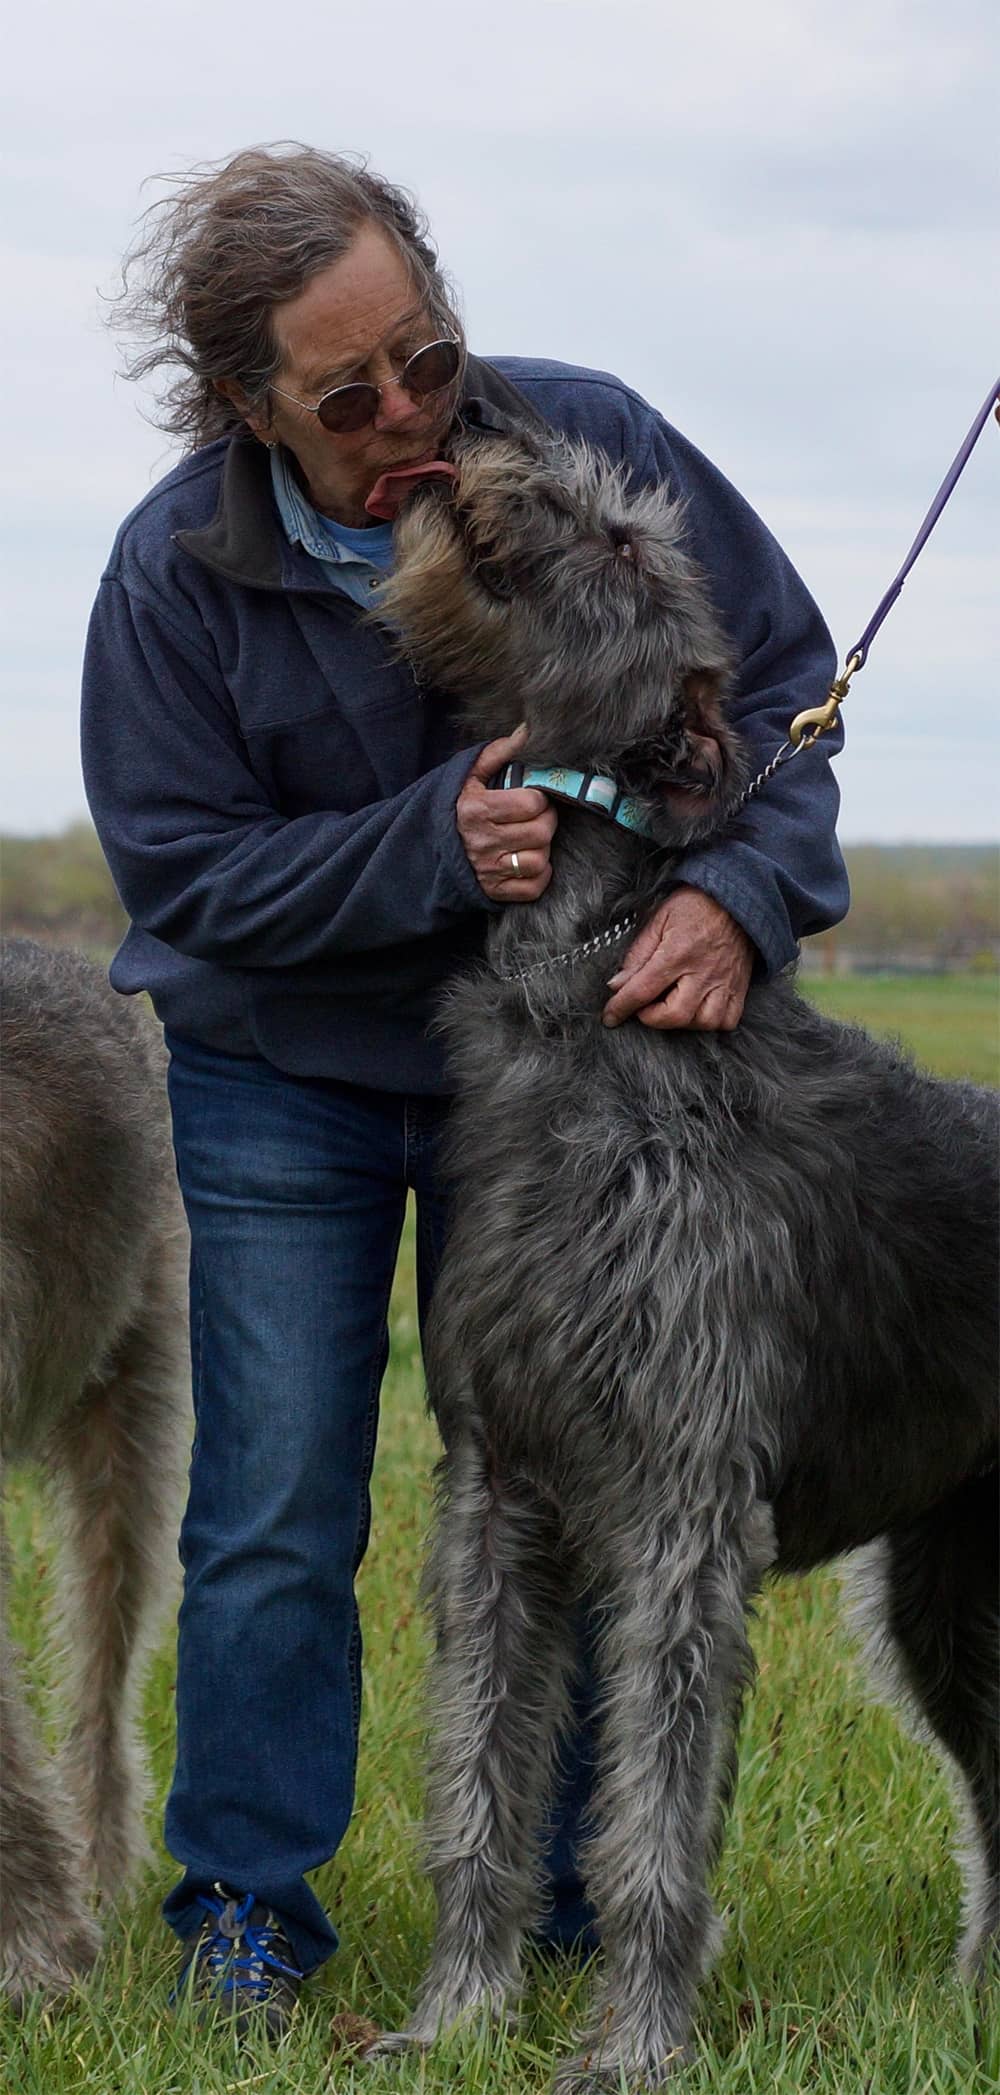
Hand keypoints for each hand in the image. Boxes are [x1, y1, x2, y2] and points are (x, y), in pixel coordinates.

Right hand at [457, 728, 557, 901]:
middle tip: (538, 816)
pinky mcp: (494, 892)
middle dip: (546, 821)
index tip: (534, 797)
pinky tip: (529, 860)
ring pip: (539, 860)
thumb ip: (498, 753)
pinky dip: (538, 874)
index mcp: (476, 810)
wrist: (425, 848)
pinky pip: (533, 887)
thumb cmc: (454, 807)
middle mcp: (483, 842)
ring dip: (542, 848)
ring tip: (531, 838)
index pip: (531, 804)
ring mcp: (489, 870)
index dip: (539, 799)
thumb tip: (528, 730)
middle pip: (540, 832)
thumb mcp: (468, 776)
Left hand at [602, 886, 753, 1031]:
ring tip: (672, 1007)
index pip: (643, 990)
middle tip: (644, 1006)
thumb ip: (637, 954)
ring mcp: (724, 981)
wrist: (736, 897)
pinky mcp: (739, 986)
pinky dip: (711, 1022)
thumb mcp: (658, 919)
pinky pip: (728, 1020)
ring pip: (703, 1022)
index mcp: (677, 952)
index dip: (621, 1007)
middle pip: (674, 1015)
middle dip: (652, 1018)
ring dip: (682, 1022)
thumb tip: (617, 985)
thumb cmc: (694, 905)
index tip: (610, 1017)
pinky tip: (698, 1010)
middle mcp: (702, 971)